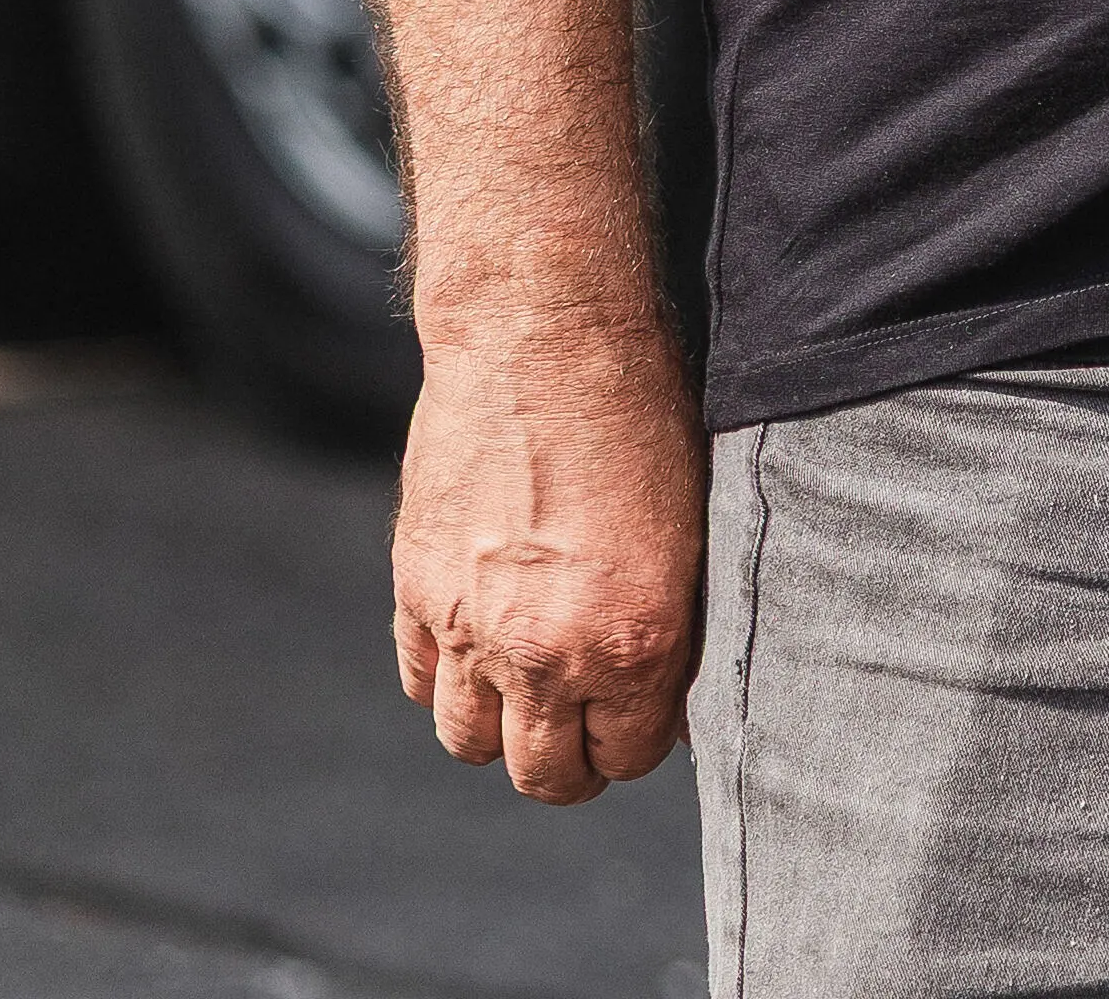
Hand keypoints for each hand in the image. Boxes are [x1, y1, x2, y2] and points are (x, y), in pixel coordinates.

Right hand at [392, 311, 704, 804]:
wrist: (542, 333)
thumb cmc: (643, 413)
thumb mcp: (693, 529)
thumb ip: (673, 627)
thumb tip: (664, 695)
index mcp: (636, 641)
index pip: (627, 757)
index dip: (637, 739)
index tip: (640, 711)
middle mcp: (546, 650)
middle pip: (544, 776)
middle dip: (571, 759)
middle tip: (585, 719)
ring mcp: (469, 625)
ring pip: (469, 742)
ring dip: (502, 726)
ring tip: (530, 685)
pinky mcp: (415, 587)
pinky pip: (417, 679)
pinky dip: (445, 676)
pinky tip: (480, 641)